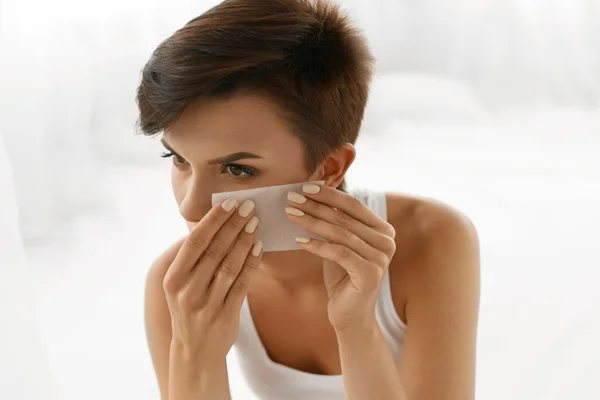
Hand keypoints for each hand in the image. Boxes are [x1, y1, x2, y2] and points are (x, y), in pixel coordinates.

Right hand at [162, 199, 262, 358]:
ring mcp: (206, 305)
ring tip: (255, 222)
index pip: (195, 242)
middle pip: (214, 250)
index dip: (213, 220)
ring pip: (229, 265)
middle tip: (248, 206)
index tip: (229, 202)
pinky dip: (251, 263)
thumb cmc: (189, 309)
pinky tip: (258, 247)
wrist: (194, 351)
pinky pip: (242, 284)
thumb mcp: (180, 285)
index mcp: (173, 279)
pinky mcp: (225, 316)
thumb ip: (192, 258)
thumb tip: (211, 222)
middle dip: (233, 224)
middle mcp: (187, 291)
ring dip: (244, 241)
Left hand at [286, 184, 395, 330]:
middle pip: (345, 217)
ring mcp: (381, 258)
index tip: (305, 187)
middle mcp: (387, 241)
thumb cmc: (342, 277)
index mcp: (383, 230)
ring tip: (290, 215)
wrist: (350, 315)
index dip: (329, 194)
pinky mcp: (370, 273)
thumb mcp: (339, 245)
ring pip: (340, 233)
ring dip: (312, 222)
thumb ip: (334, 223)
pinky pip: (339, 253)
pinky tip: (298, 241)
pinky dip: (317, 245)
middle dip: (316, 205)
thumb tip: (311, 196)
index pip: (354, 205)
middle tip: (292, 198)